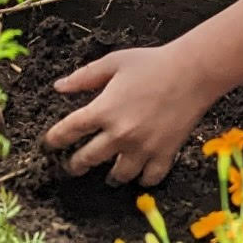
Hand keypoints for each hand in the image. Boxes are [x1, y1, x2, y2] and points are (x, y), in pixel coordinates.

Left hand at [42, 43, 218, 185]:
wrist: (194, 72)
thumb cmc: (153, 63)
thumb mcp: (114, 62)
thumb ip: (84, 76)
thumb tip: (59, 87)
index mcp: (103, 110)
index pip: (68, 131)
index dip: (54, 140)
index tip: (49, 145)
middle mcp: (119, 133)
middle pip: (88, 159)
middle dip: (76, 165)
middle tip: (73, 166)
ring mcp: (143, 147)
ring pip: (119, 175)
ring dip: (111, 176)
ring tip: (110, 176)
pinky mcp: (165, 153)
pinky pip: (150, 178)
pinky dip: (144, 180)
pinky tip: (141, 176)